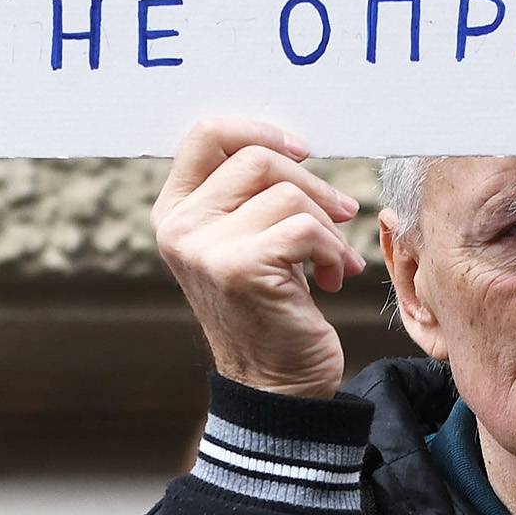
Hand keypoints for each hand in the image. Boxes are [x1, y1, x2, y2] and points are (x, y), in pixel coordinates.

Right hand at [153, 118, 367, 399]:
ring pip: (287, 195)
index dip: (260, 130)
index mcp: (174, 211)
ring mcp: (204, 249)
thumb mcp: (246, 241)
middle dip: (313, 185)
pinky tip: (331, 278)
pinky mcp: (239, 270)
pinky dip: (332, 250)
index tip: (301, 152)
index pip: (206, 134)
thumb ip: (249, 196)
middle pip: (257, 159)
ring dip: (328, 226)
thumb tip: (294, 147)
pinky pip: (305, 229)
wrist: (275, 384)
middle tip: (341, 213)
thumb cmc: (270, 306)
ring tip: (333, 259)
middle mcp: (179, 228)